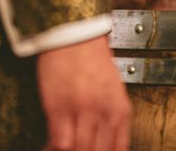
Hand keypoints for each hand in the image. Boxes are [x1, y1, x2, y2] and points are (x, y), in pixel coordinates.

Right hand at [37, 36, 130, 150]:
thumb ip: (112, 115)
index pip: (118, 149)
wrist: (77, 35)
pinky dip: (55, 148)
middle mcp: (104, 113)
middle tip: (81, 149)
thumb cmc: (95, 58)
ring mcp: (82, 112)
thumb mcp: (114, 89)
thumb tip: (108, 138)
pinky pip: (60, 143)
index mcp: (121, 109)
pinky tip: (53, 145)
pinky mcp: (60, 109)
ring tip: (67, 146)